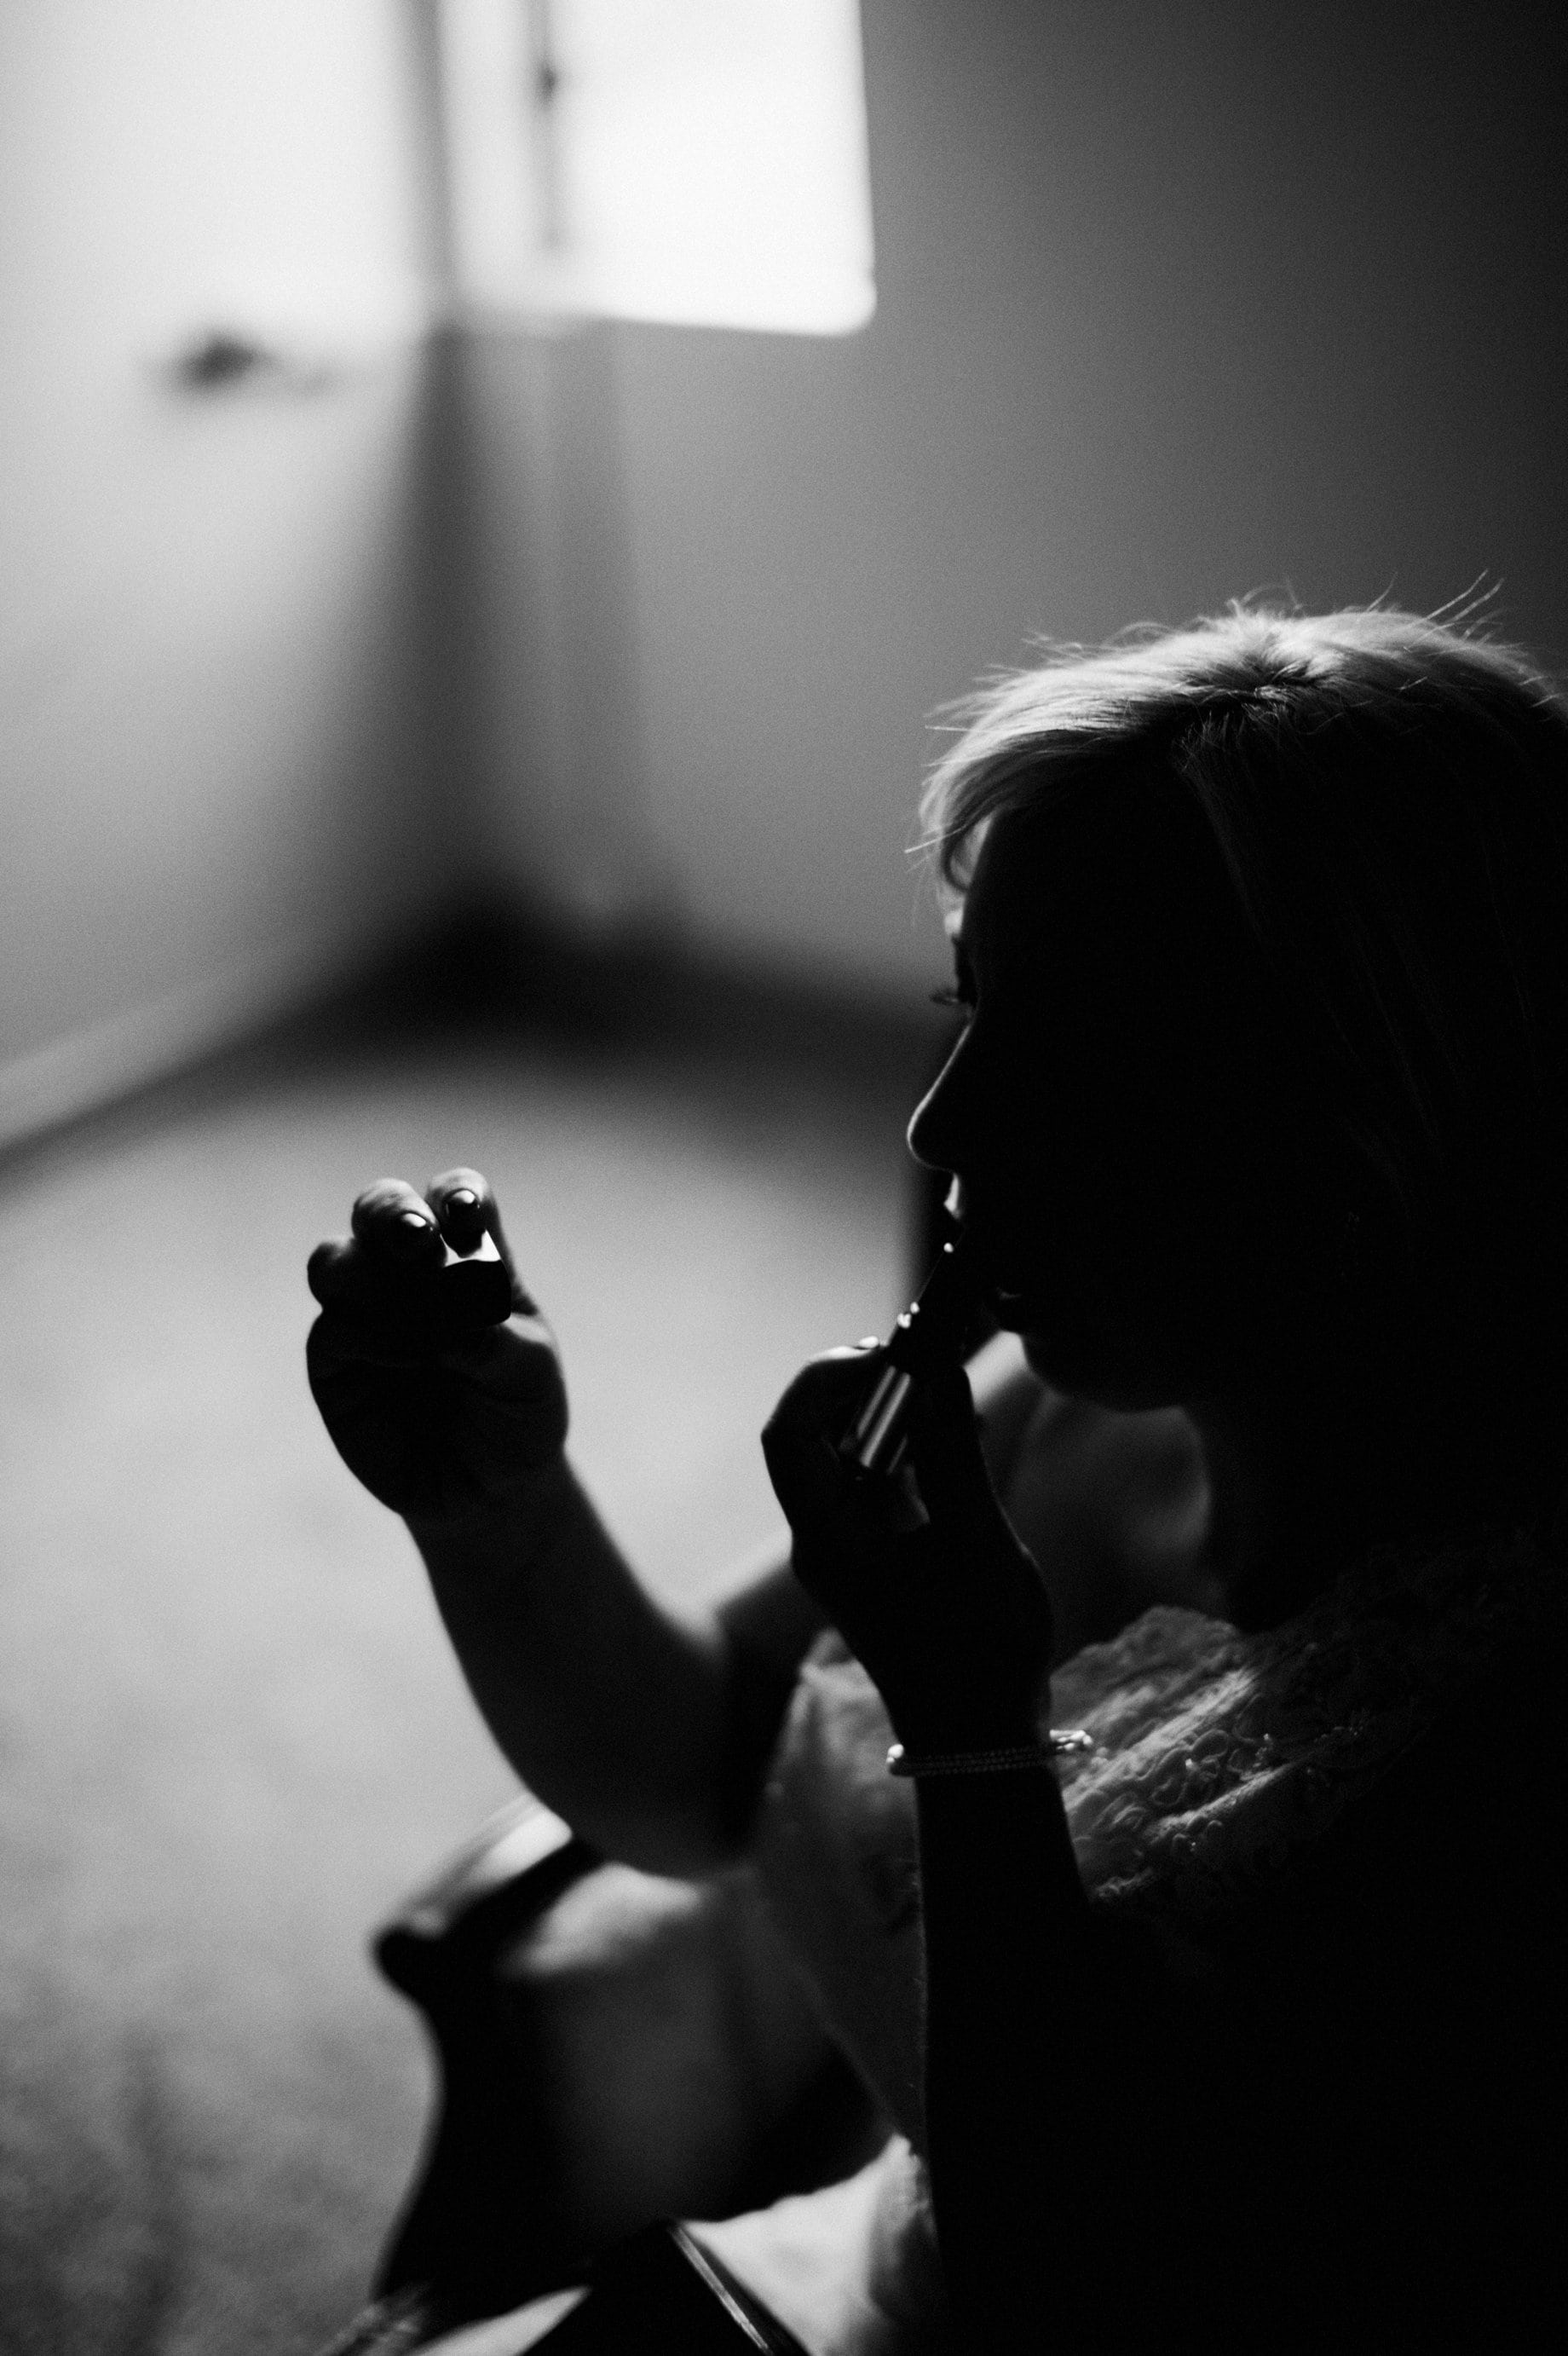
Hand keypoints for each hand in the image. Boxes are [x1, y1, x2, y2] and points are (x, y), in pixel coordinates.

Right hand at [306, 1169, 567, 1523]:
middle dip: (391, 1213)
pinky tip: (410, 1356)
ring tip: (414, 1309)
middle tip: (417, 1240)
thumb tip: (436, 1324)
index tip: (466, 1217)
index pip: (456, 1197)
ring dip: (367, 1271)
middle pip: (381, 1207)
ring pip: (335, 1259)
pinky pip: (333, 1330)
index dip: (456, 1195)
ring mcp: (366, 1312)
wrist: (491, 1488)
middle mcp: (409, 1272)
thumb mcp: (528, 1374)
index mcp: (470, 1255)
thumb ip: (491, 1338)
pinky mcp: (335, 1362)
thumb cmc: (518, 1413)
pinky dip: (370, 1337)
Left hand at [761, 1348, 1054, 1752]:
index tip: (890, 1354)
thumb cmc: (978, 1653)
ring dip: (897, 1417)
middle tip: (930, 1363)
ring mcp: (850, 1550)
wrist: (980, 1739)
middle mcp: (824, 1538)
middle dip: (868, 1388)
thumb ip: (954, 1457)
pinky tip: (963, 1439)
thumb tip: (939, 1375)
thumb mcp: (977, 1546)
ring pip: (852, 1457)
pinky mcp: (881, 1558)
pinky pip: (881, 1484)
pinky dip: (915, 1451)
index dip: (828, 1378)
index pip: (789, 1433)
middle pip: (817, 1436)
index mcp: (826, 1538)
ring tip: (955, 1397)